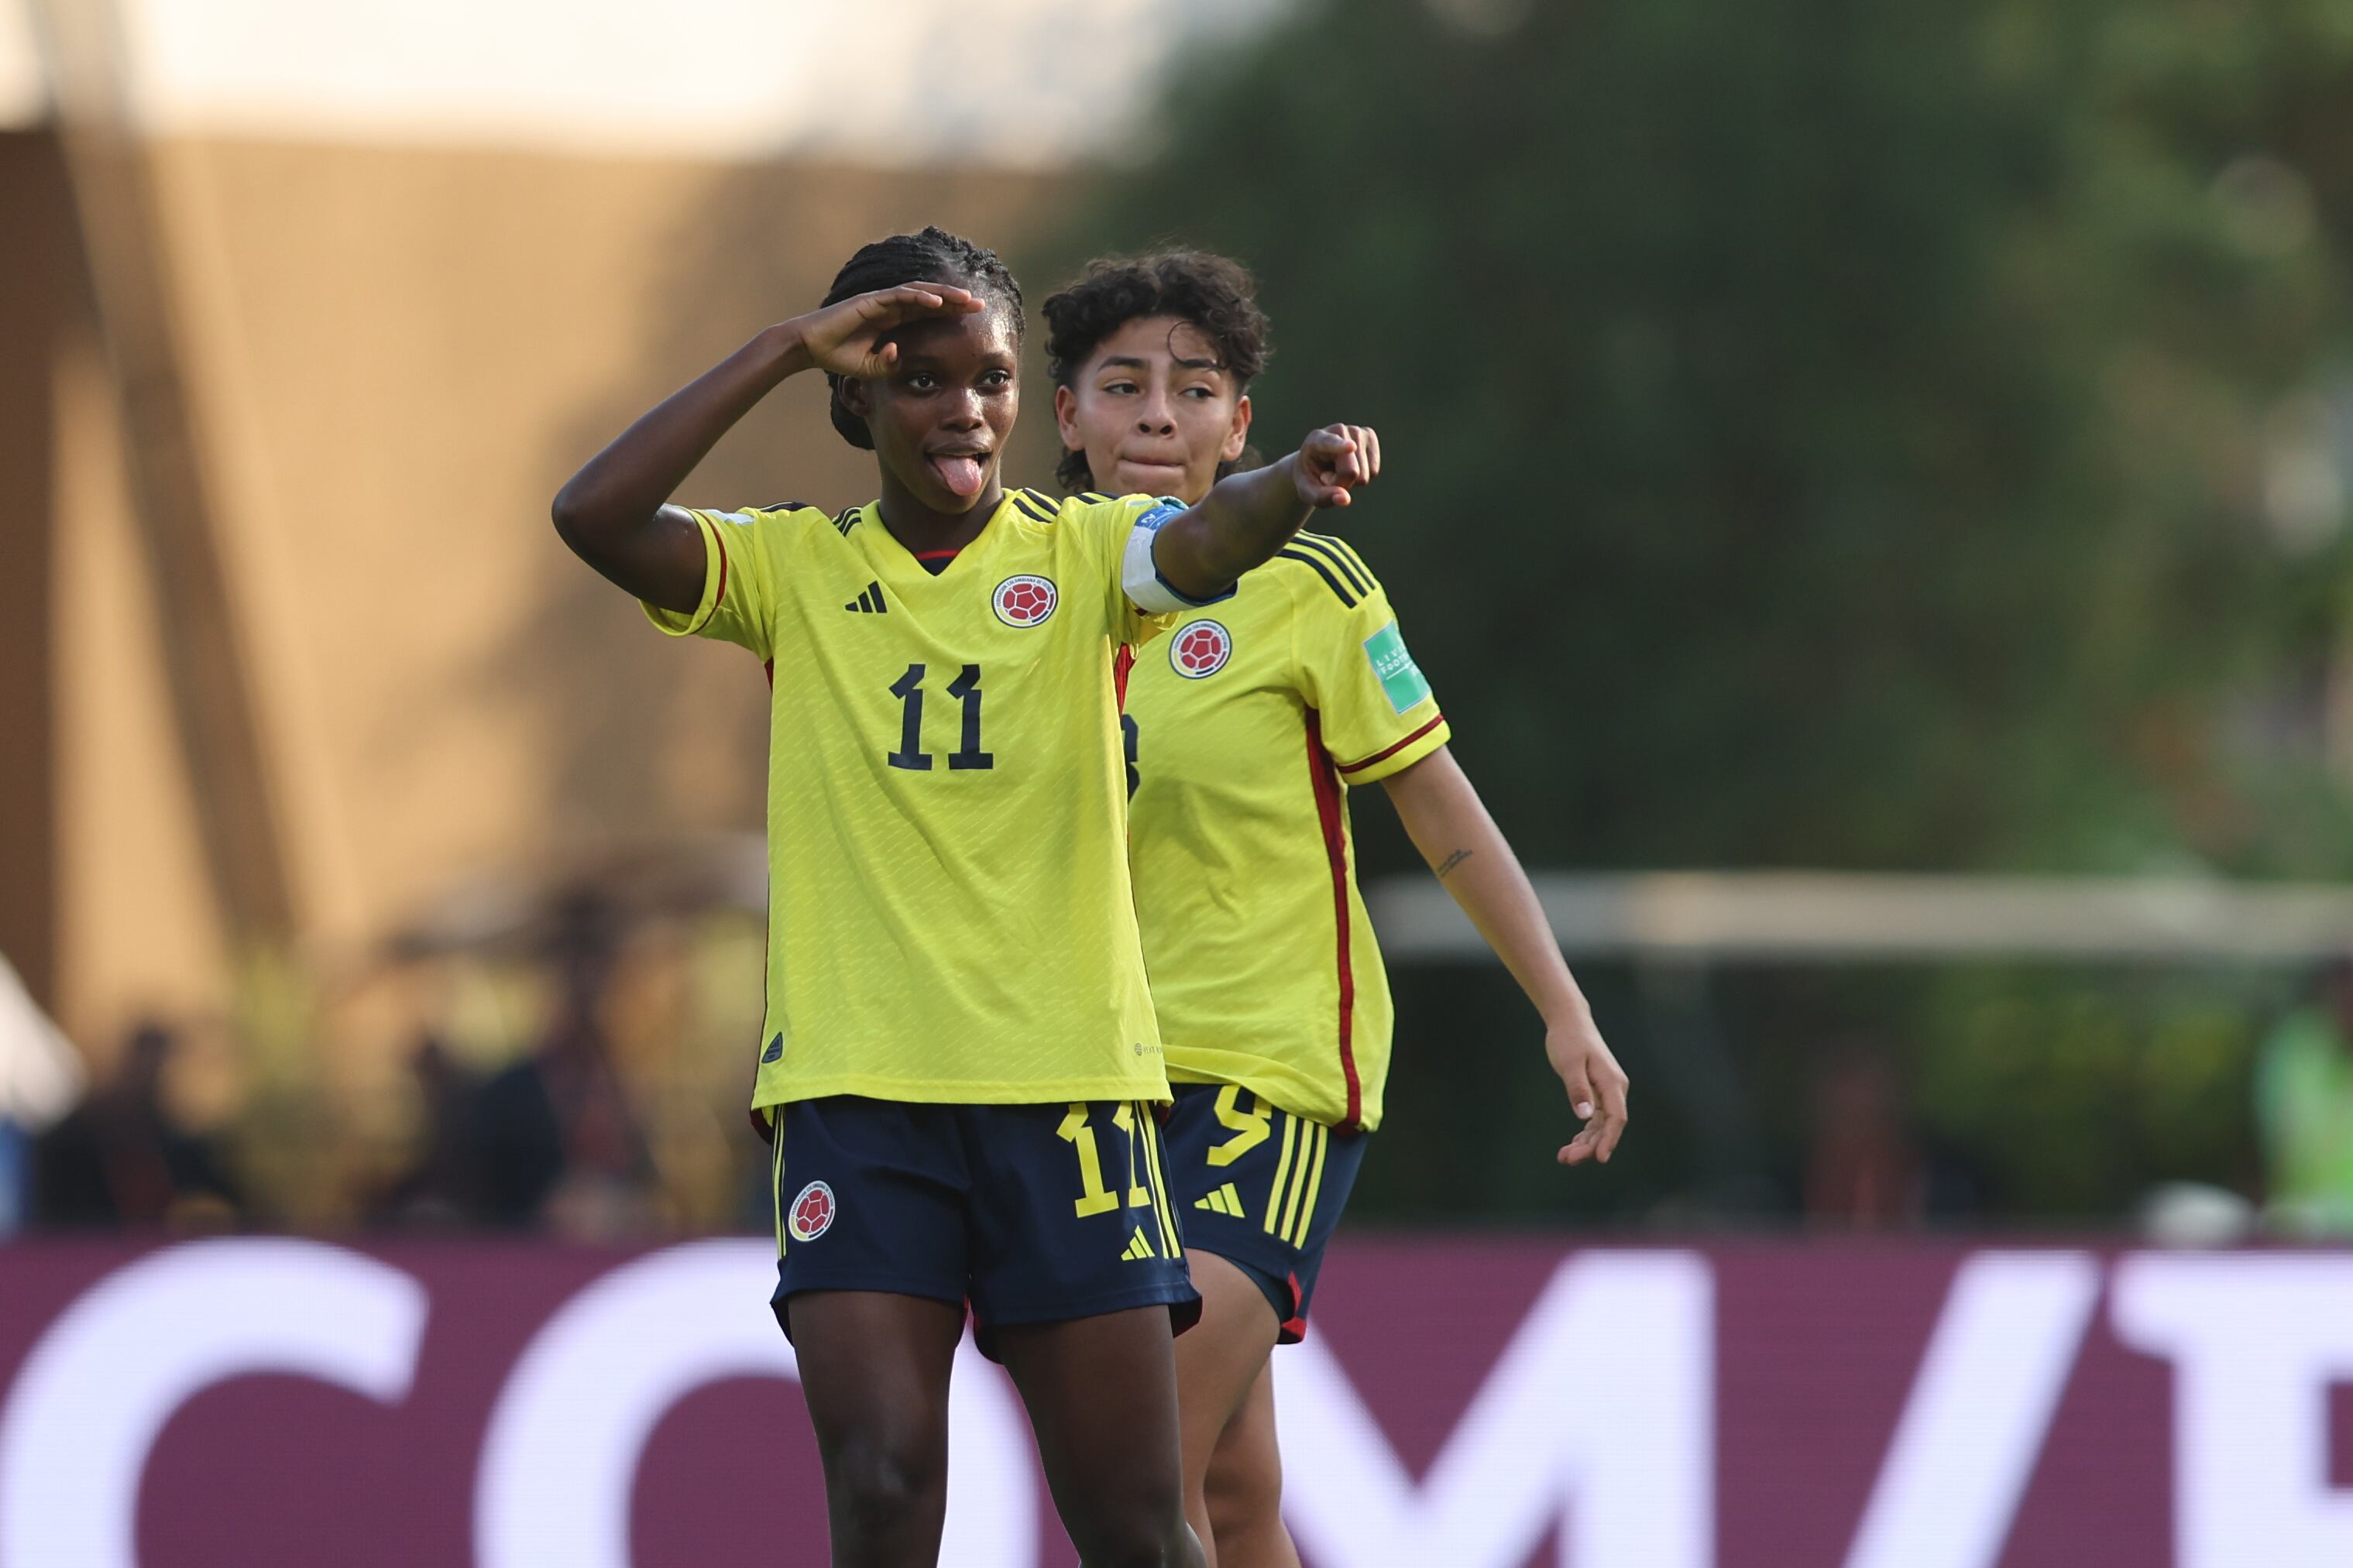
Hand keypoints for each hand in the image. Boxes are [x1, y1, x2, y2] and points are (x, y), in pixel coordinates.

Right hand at [787, 284, 982, 380]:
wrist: (810, 347)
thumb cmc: (838, 355)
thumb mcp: (871, 368)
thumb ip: (889, 364)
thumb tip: (900, 357)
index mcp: (894, 320)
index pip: (929, 314)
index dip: (951, 313)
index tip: (974, 319)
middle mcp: (891, 307)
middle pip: (930, 300)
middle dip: (956, 301)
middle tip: (981, 305)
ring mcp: (881, 301)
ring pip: (919, 293)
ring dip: (944, 295)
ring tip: (966, 299)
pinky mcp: (870, 301)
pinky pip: (899, 296)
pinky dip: (919, 297)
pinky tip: (937, 301)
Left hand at [1290, 423, 1381, 507]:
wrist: (1316, 462)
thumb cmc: (1310, 478)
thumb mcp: (1308, 492)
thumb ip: (1323, 497)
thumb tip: (1345, 499)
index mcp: (1315, 440)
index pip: (1330, 443)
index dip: (1340, 446)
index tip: (1351, 447)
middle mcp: (1338, 430)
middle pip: (1351, 472)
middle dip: (1341, 484)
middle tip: (1327, 477)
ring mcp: (1356, 431)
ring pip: (1364, 475)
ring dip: (1351, 481)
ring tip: (1337, 469)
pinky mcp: (1370, 436)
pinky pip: (1373, 471)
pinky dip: (1361, 477)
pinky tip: (1350, 465)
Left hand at [1548, 1015, 1628, 1165]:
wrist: (1569, 1021)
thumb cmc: (1569, 1039)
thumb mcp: (1569, 1064)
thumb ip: (1577, 1090)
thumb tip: (1584, 1116)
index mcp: (1612, 1082)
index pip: (1616, 1118)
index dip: (1609, 1140)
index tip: (1599, 1158)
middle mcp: (1614, 1089)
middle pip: (1607, 1126)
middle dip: (1590, 1146)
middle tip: (1567, 1159)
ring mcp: (1607, 1092)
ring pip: (1601, 1125)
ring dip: (1585, 1143)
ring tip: (1564, 1157)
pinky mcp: (1598, 1092)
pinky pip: (1595, 1119)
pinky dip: (1585, 1133)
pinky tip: (1573, 1144)